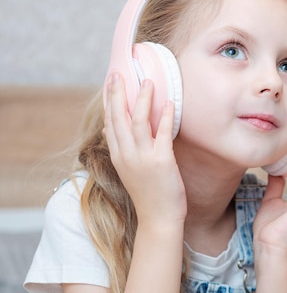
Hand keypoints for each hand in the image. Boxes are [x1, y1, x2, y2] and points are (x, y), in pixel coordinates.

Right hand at [103, 74, 186, 224]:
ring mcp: (143, 158)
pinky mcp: (161, 161)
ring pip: (138, 121)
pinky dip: (165, 116)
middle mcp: (126, 155)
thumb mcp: (129, 171)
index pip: (110, 122)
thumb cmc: (148, 196)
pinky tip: (169, 102)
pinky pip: (162, 133)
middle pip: (119, 117)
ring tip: (148, 82)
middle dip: (118, 93)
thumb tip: (112, 129)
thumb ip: (122, 150)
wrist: (158, 220)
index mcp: (118, 156)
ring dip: (142, 99)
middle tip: (120, 72)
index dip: (110, 100)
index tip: (111, 82)